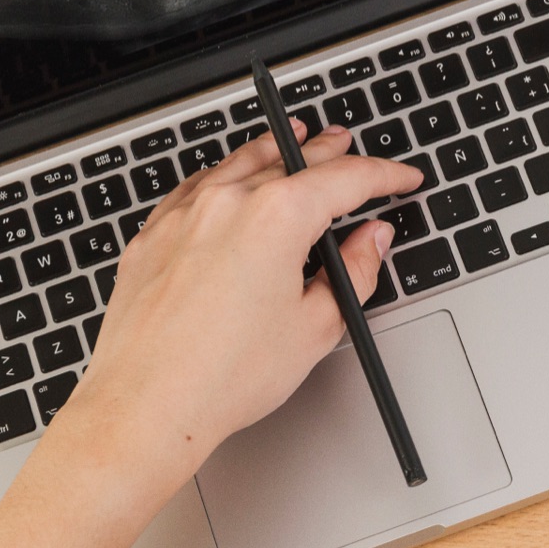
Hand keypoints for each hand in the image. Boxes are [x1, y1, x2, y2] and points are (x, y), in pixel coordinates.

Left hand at [48, 121, 424, 508]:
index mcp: (276, 218)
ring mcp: (184, 215)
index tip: (402, 178)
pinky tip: (228, 179)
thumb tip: (370, 242)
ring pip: (239, 162)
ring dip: (275, 149)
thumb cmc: (223, 377)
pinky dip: (223, 175)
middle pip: (293, 159)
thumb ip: (354, 273)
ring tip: (296, 140)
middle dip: (330, 151)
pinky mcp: (152, 236)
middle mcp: (227, 202)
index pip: (347, 178)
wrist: (146, 407)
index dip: (385, 175)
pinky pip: (194, 186)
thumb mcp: (315, 327)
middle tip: (350, 145)